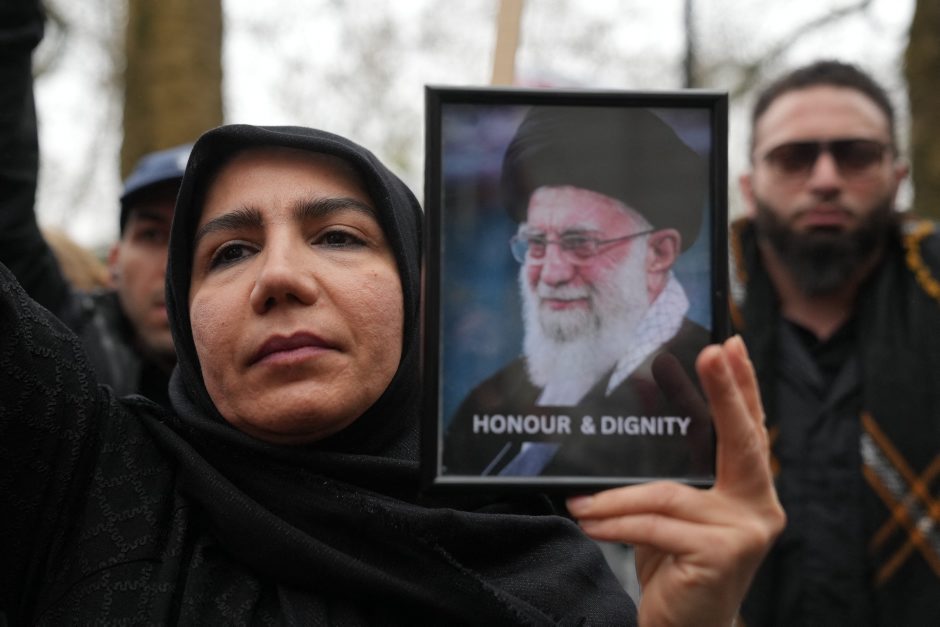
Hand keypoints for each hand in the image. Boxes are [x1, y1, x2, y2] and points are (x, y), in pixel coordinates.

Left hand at [566, 336, 784, 626]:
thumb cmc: (675, 566)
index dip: (741, 387)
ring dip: (615, 500)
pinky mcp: (722, 555)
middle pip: (739, 442)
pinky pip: (654, 526)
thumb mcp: (671, 512)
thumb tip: (639, 400)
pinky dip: (615, 523)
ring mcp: (745, 532)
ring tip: (581, 502)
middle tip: (710, 352)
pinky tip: (589, 524)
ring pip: (668, 494)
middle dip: (724, 392)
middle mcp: (758, 508)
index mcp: (748, 492)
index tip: (728, 346)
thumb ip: (669, 471)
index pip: (746, 432)